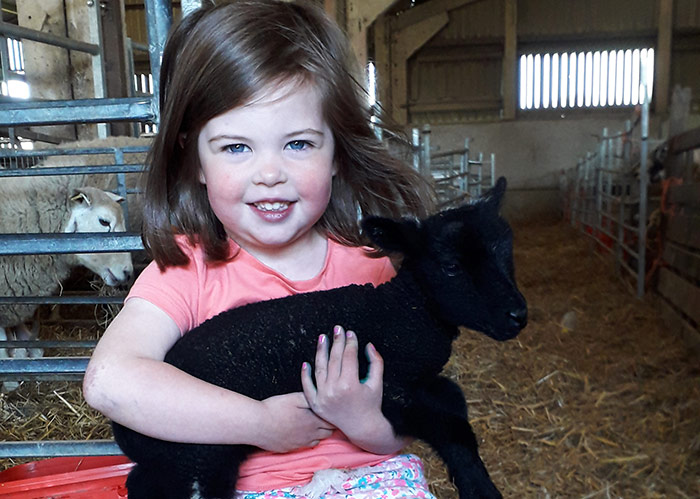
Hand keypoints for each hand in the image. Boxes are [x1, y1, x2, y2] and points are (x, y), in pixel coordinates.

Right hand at [257, 392, 333, 451]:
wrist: (257, 424)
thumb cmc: (275, 408)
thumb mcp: (295, 397)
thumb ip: (311, 397)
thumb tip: (322, 397)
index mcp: (313, 421)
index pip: (332, 422)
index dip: (333, 415)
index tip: (330, 410)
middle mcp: (310, 435)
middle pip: (328, 433)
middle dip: (329, 425)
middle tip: (325, 416)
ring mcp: (300, 443)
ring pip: (318, 441)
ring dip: (319, 433)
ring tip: (313, 424)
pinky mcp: (290, 448)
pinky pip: (305, 446)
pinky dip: (307, 440)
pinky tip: (301, 432)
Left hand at [301, 325, 384, 443]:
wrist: (362, 428)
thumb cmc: (372, 404)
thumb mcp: (377, 383)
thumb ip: (376, 362)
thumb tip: (368, 344)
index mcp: (351, 385)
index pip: (349, 357)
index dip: (350, 343)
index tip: (351, 333)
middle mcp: (334, 390)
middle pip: (334, 359)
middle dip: (337, 342)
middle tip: (337, 329)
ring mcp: (323, 397)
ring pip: (320, 369)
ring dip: (320, 352)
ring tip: (322, 338)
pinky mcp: (316, 404)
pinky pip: (307, 386)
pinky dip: (305, 374)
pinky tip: (307, 362)